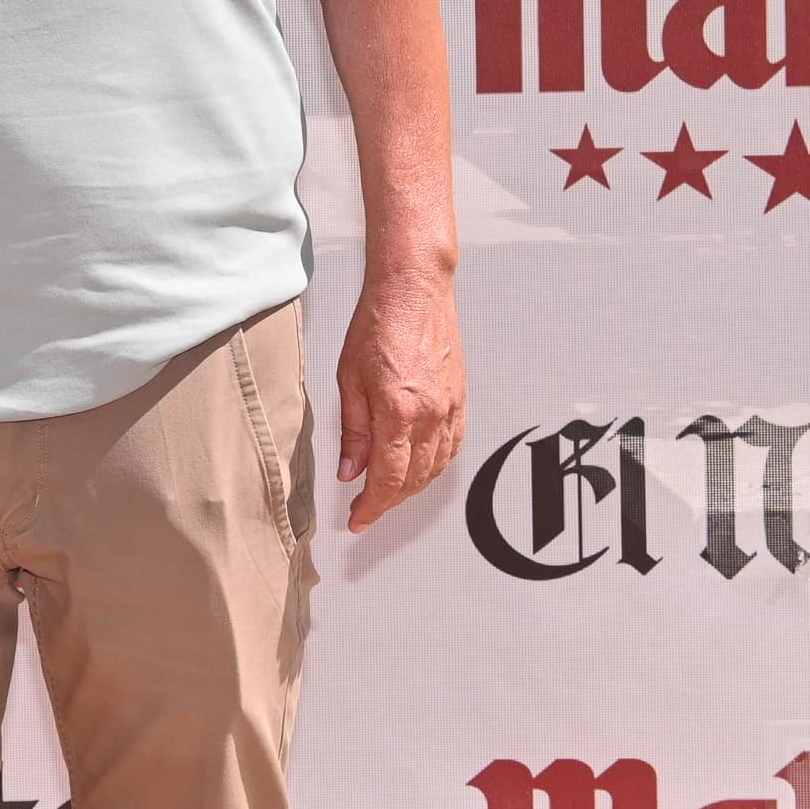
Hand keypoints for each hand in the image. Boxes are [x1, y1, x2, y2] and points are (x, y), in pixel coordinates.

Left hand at [334, 267, 464, 533]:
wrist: (414, 289)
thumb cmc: (377, 322)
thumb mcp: (348, 377)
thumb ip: (352, 430)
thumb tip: (350, 471)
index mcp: (398, 410)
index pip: (388, 478)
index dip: (372, 507)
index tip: (357, 519)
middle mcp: (431, 414)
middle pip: (413, 479)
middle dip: (388, 501)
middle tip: (365, 508)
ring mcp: (451, 408)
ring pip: (435, 468)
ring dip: (411, 487)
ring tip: (386, 491)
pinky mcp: (461, 399)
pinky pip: (452, 447)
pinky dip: (434, 466)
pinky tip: (419, 468)